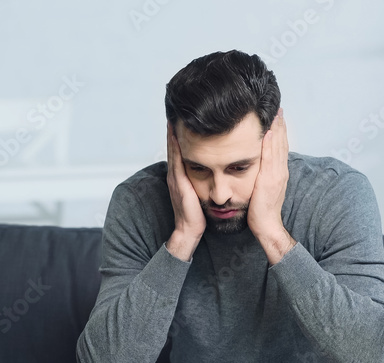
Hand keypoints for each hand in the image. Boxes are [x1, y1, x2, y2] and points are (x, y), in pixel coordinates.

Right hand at [165, 121, 204, 259]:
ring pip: (173, 149)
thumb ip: (202, 181)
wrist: (189, 231)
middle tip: (175, 109)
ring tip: (173, 115)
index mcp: (181, 175)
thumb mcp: (199, 193)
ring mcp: (175, 177)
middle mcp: (175, 174)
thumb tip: (211, 171)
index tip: (182, 117)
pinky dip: (175, 145)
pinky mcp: (178, 182)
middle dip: (173, 128)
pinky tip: (176, 134)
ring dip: (172, 132)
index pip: (179, 149)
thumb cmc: (197, 215)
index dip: (179, 133)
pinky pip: (176, 159)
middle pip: (173, 145)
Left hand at [247, 108, 295, 262]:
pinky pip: (270, 157)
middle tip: (278, 107)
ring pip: (278, 147)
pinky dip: (270, 143)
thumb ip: (263, 175)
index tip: (277, 116)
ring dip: (277, 128)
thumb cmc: (261, 211)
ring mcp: (277, 174)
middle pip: (282, 143)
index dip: (280, 130)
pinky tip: (268, 131)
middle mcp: (280, 171)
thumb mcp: (263, 188)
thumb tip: (258, 166)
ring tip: (275, 112)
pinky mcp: (270, 179)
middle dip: (280, 125)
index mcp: (278, 172)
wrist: (266, 227)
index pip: (280, 146)